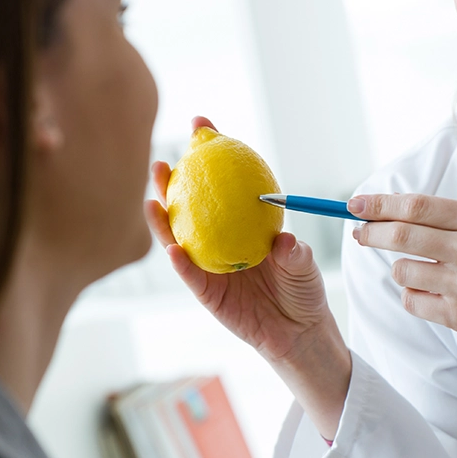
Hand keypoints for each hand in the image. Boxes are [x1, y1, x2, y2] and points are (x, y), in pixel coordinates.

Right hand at [147, 118, 350, 436]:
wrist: (299, 332)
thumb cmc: (303, 289)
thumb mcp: (304, 265)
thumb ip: (294, 252)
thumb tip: (283, 240)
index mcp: (242, 223)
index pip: (225, 183)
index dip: (211, 153)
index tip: (201, 125)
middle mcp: (221, 240)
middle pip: (190, 205)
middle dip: (173, 180)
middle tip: (163, 157)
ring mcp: (210, 266)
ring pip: (179, 237)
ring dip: (163, 217)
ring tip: (153, 195)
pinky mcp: (207, 294)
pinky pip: (191, 275)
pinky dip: (181, 262)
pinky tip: (173, 247)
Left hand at [349, 192, 456, 425]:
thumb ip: (452, 221)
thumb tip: (394, 213)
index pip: (416, 206)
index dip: (380, 204)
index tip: (355, 205)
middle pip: (401, 235)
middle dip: (372, 233)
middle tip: (359, 233)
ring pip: (401, 270)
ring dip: (401, 271)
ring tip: (426, 275)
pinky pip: (412, 301)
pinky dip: (414, 297)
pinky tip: (438, 297)